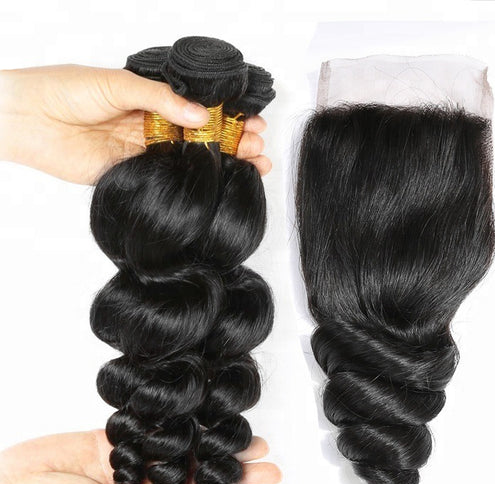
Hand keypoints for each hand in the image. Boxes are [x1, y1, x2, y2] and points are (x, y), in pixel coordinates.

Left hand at [0, 65, 271, 183]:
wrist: (27, 119)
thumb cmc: (65, 89)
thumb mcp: (118, 84)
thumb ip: (160, 100)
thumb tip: (201, 116)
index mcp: (152, 99)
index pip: (199, 109)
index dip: (228, 116)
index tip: (253, 122)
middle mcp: (152, 126)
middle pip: (202, 137)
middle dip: (234, 141)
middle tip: (258, 147)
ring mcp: (144, 151)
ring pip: (190, 159)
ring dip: (221, 163)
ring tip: (252, 165)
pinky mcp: (133, 174)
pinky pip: (168, 178)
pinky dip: (192, 181)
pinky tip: (215, 181)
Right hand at [0, 430, 280, 483]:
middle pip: (198, 482)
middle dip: (232, 469)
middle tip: (266, 457)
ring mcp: (130, 467)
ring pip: (182, 455)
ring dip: (211, 445)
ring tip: (242, 435)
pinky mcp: (114, 442)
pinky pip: (151, 432)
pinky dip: (174, 425)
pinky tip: (198, 416)